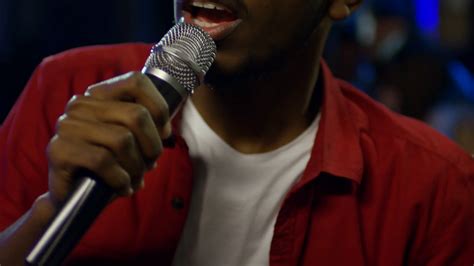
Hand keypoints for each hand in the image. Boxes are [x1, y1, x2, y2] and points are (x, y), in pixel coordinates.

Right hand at [46, 72, 170, 206]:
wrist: (72, 198)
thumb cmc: (107, 168)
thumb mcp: (130, 142)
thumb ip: (146, 128)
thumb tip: (164, 131)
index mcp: (98, 96)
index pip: (136, 82)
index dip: (159, 109)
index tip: (163, 134)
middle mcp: (81, 105)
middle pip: (137, 115)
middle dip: (152, 146)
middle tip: (149, 165)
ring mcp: (67, 126)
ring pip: (123, 139)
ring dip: (137, 166)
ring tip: (135, 179)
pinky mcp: (59, 150)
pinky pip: (103, 161)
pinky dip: (120, 179)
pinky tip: (123, 188)